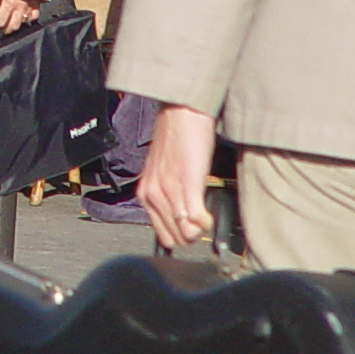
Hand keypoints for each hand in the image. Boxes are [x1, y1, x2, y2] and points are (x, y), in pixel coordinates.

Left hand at [0, 0, 41, 34]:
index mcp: (6, 0)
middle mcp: (17, 6)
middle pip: (9, 26)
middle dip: (2, 28)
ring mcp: (28, 6)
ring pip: (20, 24)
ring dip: (13, 25)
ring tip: (8, 23)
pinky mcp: (37, 4)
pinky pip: (33, 16)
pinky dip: (28, 17)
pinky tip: (22, 15)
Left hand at [138, 104, 220, 249]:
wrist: (182, 114)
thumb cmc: (178, 140)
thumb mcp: (164, 172)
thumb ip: (167, 195)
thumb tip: (182, 218)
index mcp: (145, 193)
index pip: (162, 236)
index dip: (180, 234)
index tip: (191, 226)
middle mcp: (152, 195)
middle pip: (174, 239)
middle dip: (191, 235)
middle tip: (200, 220)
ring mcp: (168, 191)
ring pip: (185, 234)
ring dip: (200, 229)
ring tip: (205, 214)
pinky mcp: (187, 184)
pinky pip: (196, 220)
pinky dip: (206, 222)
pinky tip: (209, 213)